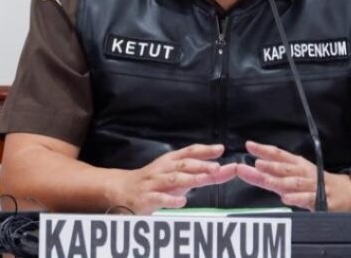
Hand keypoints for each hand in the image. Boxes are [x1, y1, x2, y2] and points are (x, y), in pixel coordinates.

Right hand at [108, 143, 236, 214]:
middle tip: (217, 167)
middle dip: (200, 165)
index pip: (189, 152)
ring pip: (173, 180)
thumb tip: (227, 169)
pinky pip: (159, 199)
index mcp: (171, 161)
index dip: (204, 150)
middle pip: (183, 165)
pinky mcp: (146, 198)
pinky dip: (171, 199)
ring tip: (204, 180)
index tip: (221, 149)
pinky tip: (182, 202)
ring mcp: (154, 183)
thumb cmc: (156, 181)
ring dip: (189, 179)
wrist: (122, 189)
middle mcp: (163, 169)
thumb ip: (201, 173)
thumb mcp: (177, 175)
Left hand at [236, 140, 350, 211]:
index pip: (280, 154)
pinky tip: (286, 198)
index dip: (264, 150)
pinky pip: (309, 199)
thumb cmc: (317, 183)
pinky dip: (297, 198)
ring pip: (294, 182)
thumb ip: (275, 175)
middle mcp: (305, 173)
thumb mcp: (297, 175)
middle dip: (269, 165)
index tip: (249, 145)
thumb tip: (252, 168)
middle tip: (255, 164)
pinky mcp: (323, 200)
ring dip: (279, 180)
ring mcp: (314, 185)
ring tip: (265, 177)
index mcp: (298, 165)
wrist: (349, 193)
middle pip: (285, 168)